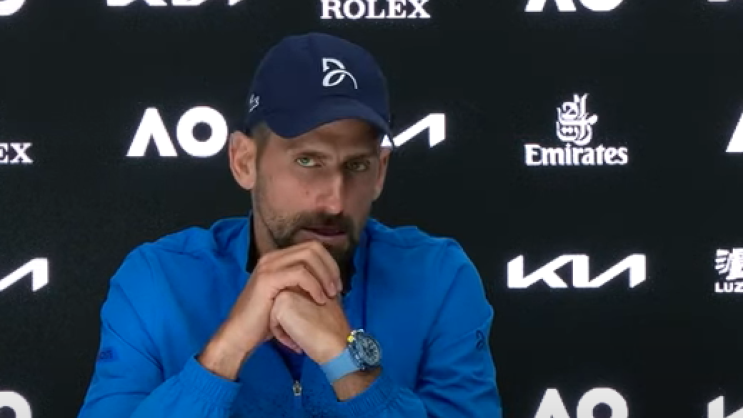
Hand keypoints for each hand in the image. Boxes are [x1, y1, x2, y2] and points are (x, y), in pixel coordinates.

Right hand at [198, 241, 342, 378]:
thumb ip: (302, 285)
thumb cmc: (265, 321)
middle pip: (313, 247)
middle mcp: (272, 257)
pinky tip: (320, 300)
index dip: (330, 263)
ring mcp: (269, 266)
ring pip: (309, 256)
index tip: (337, 285)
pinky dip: (314, 285)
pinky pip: (300, 273)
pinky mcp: (268, 278)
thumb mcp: (287, 297)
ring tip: (331, 295)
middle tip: (337, 289)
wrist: (240, 336)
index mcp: (278, 259)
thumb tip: (328, 281)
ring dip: (325, 275)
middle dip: (330, 267)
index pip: (312, 247)